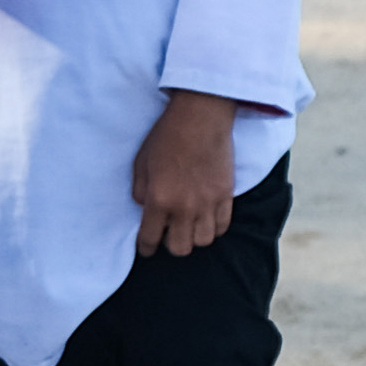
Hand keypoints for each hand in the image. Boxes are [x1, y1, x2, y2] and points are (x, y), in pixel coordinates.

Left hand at [132, 90, 245, 259]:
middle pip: (180, 248)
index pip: (150, 239)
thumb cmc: (166, 136)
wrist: (200, 117)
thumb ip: (140, 191)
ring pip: (203, 241)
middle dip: (170, 244)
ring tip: (189, 225)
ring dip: (193, 237)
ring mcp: (208, 203)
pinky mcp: (226, 196)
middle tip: (168, 232)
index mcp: (159, 199)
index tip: (146, 247)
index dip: (145, 248)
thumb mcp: (140, 163)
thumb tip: (145, 207)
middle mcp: (184, 207)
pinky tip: (206, 218)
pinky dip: (213, 228)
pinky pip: (222, 226)